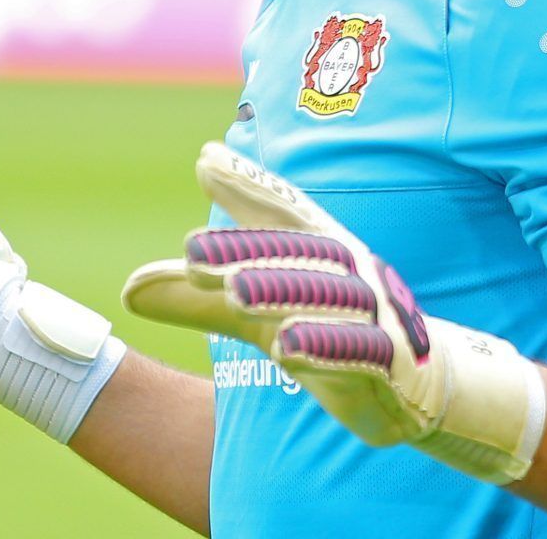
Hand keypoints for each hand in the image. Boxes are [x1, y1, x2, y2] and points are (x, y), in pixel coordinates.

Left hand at [122, 143, 546, 482]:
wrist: (421, 386)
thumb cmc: (327, 330)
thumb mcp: (256, 315)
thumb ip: (195, 299)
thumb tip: (125, 290)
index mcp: (318, 248)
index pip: (281, 211)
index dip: (248, 185)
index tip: (206, 160)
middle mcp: (348, 270)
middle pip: (294, 254)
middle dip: (245, 251)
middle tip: (192, 255)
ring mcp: (373, 315)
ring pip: (324, 297)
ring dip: (279, 291)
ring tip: (233, 291)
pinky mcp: (391, 362)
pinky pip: (358, 350)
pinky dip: (324, 346)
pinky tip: (286, 347)